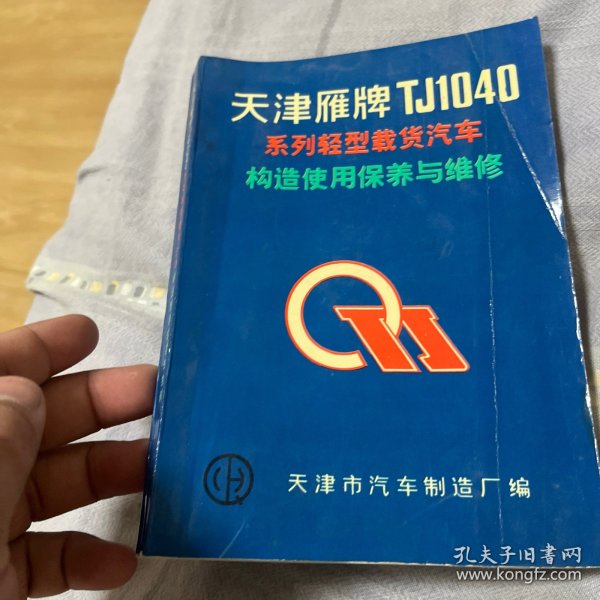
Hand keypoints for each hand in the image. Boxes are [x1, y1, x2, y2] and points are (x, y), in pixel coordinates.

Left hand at [0, 315, 155, 598]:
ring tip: (160, 470)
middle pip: (36, 423)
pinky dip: (86, 558)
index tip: (91, 334)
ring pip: (53, 487)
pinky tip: (119, 563)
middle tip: (156, 391)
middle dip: (99, 403)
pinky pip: (48, 557)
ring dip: (109, 476)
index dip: (40, 347)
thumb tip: (26, 389)